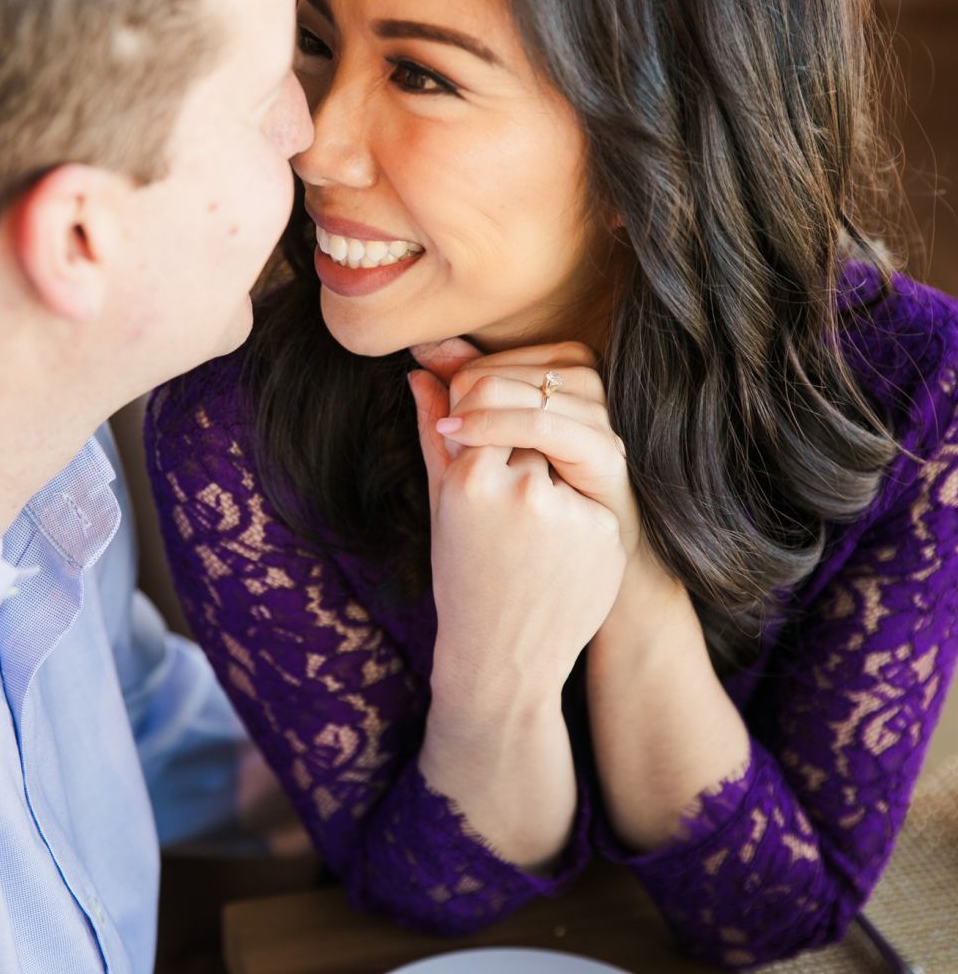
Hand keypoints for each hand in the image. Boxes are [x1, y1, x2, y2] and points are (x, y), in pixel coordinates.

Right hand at [408, 339, 625, 713]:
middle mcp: (522, 488)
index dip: (483, 418)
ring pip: (564, 444)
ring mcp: (569, 510)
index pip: (486, 399)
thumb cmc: (463, 575)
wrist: (503, 656)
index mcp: (471, 479)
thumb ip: (433, 431)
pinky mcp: (603, 531)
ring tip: (524, 524)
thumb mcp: (442, 503)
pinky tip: (553, 545)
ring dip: (548, 464)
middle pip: (531, 417)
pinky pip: (588, 484)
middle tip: (504, 494)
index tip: (475, 446)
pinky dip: (573, 500)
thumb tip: (421, 369)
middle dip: (519, 440)